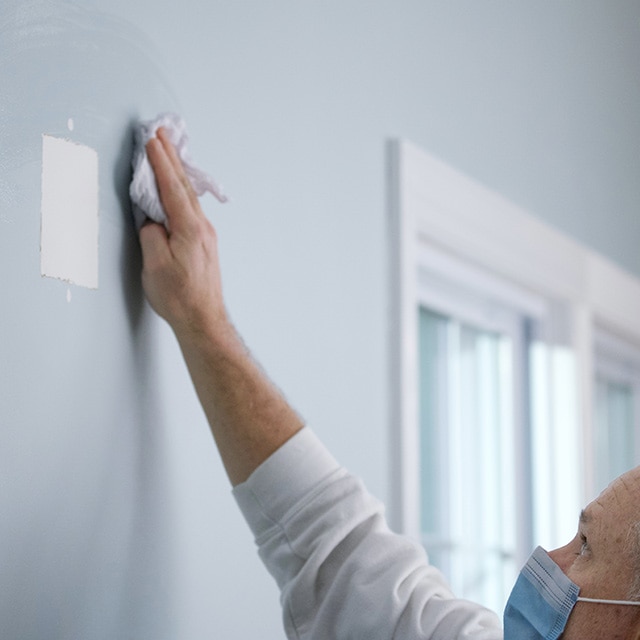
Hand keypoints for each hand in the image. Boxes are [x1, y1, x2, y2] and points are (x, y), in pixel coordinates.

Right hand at [139, 128, 227, 338]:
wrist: (203, 318)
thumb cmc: (179, 297)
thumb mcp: (154, 265)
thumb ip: (151, 234)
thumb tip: (152, 218)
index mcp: (190, 228)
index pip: (171, 187)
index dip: (160, 161)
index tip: (151, 139)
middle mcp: (203, 227)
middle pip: (184, 185)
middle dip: (171, 158)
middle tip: (161, 134)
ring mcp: (207, 235)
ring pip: (189, 196)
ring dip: (177, 172)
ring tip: (168, 153)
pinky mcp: (205, 243)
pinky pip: (192, 208)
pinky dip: (182, 191)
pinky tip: (178, 188)